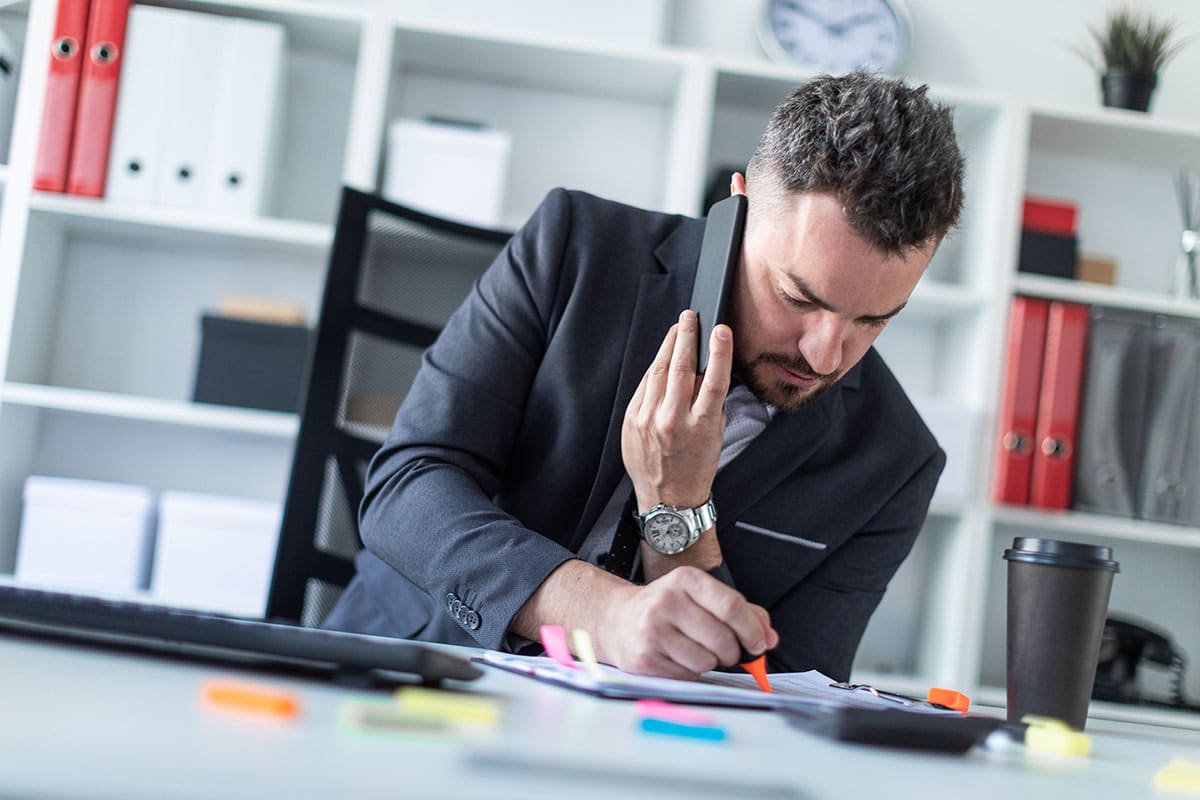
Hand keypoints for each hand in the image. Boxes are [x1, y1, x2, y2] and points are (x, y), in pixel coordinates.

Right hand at [595, 567, 777, 678]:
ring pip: (706, 661)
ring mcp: (653, 631)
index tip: (758, 643)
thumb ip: (741, 612)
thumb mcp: (701, 597)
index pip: (731, 606)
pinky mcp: (645, 659)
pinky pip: (687, 676)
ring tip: (695, 650)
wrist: (617, 619)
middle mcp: (667, 601)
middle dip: (733, 653)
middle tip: (727, 652)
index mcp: (686, 580)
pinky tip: (678, 658)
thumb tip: (769, 637)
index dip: (751, 630)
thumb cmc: (667, 608)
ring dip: (710, 663)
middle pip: (722, 638)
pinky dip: (691, 672)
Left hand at [622, 310, 732, 512]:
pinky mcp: (631, 421)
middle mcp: (673, 421)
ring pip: (658, 372)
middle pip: (680, 367)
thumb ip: (710, 403)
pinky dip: (655, 370)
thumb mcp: (715, 435)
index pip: (713, 380)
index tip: (721, 329)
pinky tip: (663, 359)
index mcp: (701, 426)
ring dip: (669, 347)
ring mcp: (648, 420)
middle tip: (690, 317)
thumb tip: (707, 369)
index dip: (719, 351)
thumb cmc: (697, 466)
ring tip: (678, 331)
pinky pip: (644, 386)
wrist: (668, 498)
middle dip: (686, 337)